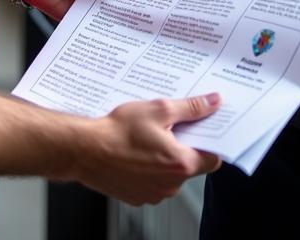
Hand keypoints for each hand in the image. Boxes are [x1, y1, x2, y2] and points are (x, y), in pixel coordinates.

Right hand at [75, 94, 222, 204]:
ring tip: (149, 136)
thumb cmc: (118, 132)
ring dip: (166, 156)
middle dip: (185, 144)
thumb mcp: (159, 110)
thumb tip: (212, 102)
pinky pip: (154, 181)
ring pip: (171, 173)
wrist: (85, 150)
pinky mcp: (138, 196)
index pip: (214, 157)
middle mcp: (170, 185)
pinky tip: (137, 150)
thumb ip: (190, 108)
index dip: (211, 140)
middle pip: (192, 164)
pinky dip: (151, 167)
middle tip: (171, 125)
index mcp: (180, 164)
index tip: (205, 127)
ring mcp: (154, 194)